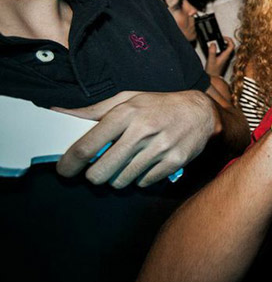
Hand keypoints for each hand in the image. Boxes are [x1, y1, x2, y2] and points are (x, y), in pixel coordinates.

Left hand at [55, 90, 218, 187]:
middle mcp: (142, 130)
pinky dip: (139, 178)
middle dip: (94, 176)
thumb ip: (94, 110)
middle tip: (97, 171)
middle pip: (101, 172)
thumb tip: (60, 112)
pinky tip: (145, 165)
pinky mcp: (174, 162)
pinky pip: (143, 183)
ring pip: (120, 181)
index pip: (87, 146)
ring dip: (117, 178)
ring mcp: (160, 148)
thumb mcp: (127, 99)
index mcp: (126, 113)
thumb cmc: (159, 105)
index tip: (64, 170)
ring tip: (125, 165)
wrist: (201, 112)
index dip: (69, 163)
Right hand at [205, 36, 234, 76]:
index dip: (229, 40)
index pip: (232, 46)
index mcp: (225, 56)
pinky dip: (220, 47)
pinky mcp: (221, 59)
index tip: (223, 37)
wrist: (213, 77)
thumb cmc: (212, 71)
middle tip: (221, 38)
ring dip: (223, 44)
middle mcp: (226, 56)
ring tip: (217, 41)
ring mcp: (224, 58)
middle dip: (226, 40)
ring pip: (226, 49)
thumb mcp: (211, 60)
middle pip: (230, 46)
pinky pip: (223, 51)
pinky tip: (214, 48)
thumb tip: (213, 44)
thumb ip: (212, 51)